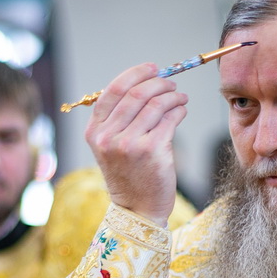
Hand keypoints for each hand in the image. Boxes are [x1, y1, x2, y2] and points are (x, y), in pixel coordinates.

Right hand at [84, 63, 188, 225]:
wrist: (137, 209)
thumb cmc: (129, 175)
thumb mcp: (111, 147)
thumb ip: (119, 119)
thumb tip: (146, 84)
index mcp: (95, 132)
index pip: (113, 90)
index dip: (135, 74)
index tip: (152, 69)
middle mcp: (108, 137)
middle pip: (136, 93)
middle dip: (159, 83)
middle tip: (171, 83)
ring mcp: (129, 144)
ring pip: (155, 104)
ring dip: (173, 96)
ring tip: (180, 97)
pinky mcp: (152, 150)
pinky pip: (170, 119)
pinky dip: (179, 110)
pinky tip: (182, 111)